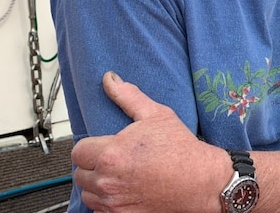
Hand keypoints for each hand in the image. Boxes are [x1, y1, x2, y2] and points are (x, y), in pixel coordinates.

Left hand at [72, 71, 225, 212]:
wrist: (201, 182)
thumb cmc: (181, 149)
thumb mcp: (156, 115)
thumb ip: (128, 97)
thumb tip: (110, 80)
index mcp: (111, 154)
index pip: (78, 151)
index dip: (90, 146)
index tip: (103, 146)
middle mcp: (108, 181)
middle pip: (79, 173)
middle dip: (92, 165)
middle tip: (112, 159)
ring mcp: (114, 203)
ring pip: (87, 193)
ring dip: (96, 185)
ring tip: (118, 175)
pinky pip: (99, 211)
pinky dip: (106, 203)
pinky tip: (122, 191)